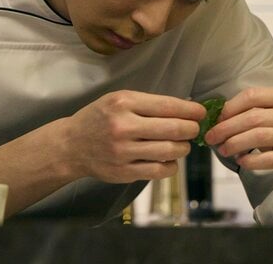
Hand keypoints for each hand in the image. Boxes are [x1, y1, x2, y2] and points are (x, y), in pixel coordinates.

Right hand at [61, 90, 204, 182]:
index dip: (190, 110)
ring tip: (182, 144)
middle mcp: (124, 127)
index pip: (168, 106)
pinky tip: (170, 159)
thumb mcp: (118, 100)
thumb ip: (147, 104)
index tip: (201, 113)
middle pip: (173, 129)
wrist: (71, 145)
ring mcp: (123, 152)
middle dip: (191, 129)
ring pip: (170, 151)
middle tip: (195, 129)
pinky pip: (159, 170)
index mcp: (124, 103)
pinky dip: (171, 165)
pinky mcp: (124, 172)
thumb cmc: (99, 118)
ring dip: (183, 147)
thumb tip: (185, 109)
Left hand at [204, 87, 272, 189]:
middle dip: (226, 128)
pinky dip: (250, 160)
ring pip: (258, 136)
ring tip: (223, 150)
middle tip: (211, 137)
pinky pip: (268, 158)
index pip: (252, 96)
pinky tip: (241, 161)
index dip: (230, 107)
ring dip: (234, 144)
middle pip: (253, 117)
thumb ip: (254, 112)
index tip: (215, 119)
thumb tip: (217, 116)